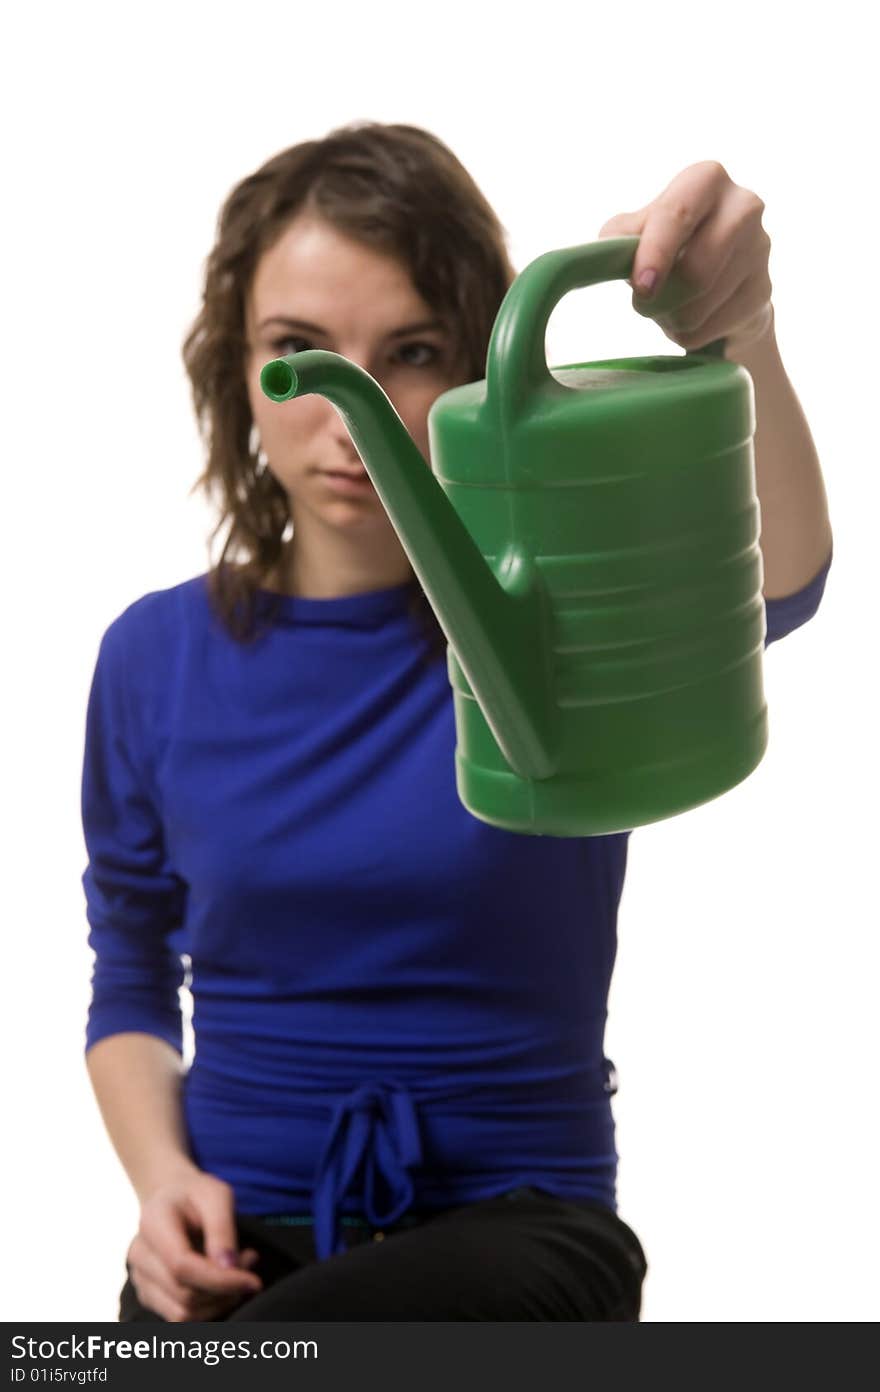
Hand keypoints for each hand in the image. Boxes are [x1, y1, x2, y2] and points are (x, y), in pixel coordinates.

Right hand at [127, 1165, 262, 1321]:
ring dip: (219, 1301)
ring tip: (239, 1271)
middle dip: (226, 1289)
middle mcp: (140, 1254)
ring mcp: (140, 1278)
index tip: (253, 1280)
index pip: (182, 1266)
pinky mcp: (149, 1295)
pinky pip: (181, 1317)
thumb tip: (228, 1267)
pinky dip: (208, 1307)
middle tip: (250, 1263)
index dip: (220, 1280)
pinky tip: (222, 1282)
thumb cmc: (197, 1194)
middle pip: (184, 1294)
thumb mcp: (217, 1195)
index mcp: (153, 1222)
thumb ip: (222, 1228)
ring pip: (182, 1313)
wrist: (172, 1198)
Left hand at [597, 160, 774, 358]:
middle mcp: (743, 206)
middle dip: (660, 299)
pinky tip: (692, 320)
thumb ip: (621, 235)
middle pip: (696, 271)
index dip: (655, 254)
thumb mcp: (640, 231)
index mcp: (706, 179)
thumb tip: (610, 253)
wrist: (717, 278)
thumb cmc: (671, 248)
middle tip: (644, 304)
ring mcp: (760, 248)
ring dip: (672, 320)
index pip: (676, 215)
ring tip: (669, 309)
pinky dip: (690, 334)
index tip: (642, 287)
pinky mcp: (764, 290)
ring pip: (701, 306)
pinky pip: (712, 328)